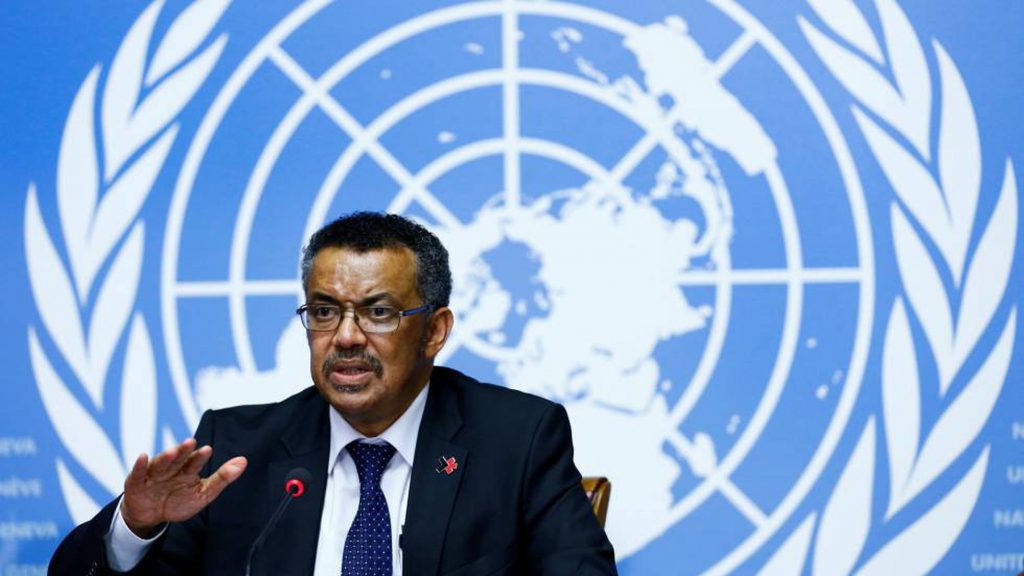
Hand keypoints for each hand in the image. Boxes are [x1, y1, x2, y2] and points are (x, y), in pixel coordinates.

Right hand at [120, 438, 246, 537]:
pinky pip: (137, 473)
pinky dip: (139, 465)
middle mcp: (171, 469)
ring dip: (166, 457)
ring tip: (173, 451)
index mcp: (187, 470)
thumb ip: (222, 478)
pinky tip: (143, 456)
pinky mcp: (136, 483)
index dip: (200, 457)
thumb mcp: (203, 493)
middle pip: (178, 459)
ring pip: (160, 464)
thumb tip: (244, 461)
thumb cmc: (179, 501)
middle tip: (191, 442)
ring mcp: (153, 475)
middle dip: (183, 451)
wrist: (151, 516)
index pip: (195, 462)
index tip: (208, 449)